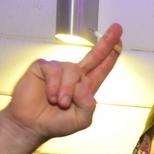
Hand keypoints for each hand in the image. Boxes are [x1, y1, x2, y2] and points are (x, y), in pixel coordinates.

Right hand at [3, 24, 122, 143]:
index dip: (111, 56)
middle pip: (94, 55)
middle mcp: (75, 75)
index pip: (102, 68)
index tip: (121, 42)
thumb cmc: (56, 122)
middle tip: (117, 28)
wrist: (32, 125)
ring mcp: (59, 70)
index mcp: (86, 86)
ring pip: (72, 71)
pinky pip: (54, 71)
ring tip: (60, 103)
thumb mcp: (81, 120)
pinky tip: (50, 97)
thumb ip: (88, 106)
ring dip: (67, 90)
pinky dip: (54, 86)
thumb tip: (83, 85)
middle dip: (106, 42)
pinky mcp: (43, 67)